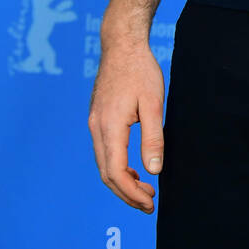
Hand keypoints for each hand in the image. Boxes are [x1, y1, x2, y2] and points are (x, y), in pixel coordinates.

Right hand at [88, 38, 164, 212]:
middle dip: (127, 193)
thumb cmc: (140, 70)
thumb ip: (153, 138)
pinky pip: (105, 151)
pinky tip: (135, 169)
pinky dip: (118, 166)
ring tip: (145, 190)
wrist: (122, 44)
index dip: (132, 194)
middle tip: (149, 204)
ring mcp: (94, 123)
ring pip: (104, 163)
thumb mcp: (153, 103)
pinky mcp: (98, 118)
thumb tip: (153, 172)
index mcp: (110, 127)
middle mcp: (97, 128)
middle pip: (107, 174)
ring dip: (123, 181)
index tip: (150, 204)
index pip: (116, 173)